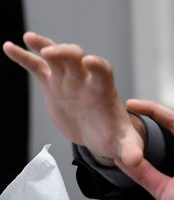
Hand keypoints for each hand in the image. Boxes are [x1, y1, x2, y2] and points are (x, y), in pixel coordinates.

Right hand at [2, 32, 144, 165]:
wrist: (100, 135)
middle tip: (50, 53)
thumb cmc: (115, 137)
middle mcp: (85, 80)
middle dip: (65, 53)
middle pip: (77, 58)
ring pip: (55, 57)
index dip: (98, 66)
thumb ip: (131, 151)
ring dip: (44, 46)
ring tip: (29, 38)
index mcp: (104, 92)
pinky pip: (36, 66)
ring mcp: (67, 79)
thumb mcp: (125, 145)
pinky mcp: (52, 83)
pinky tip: (8, 47)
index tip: (90, 61)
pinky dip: (23, 56)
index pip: (104, 72)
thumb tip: (134, 161)